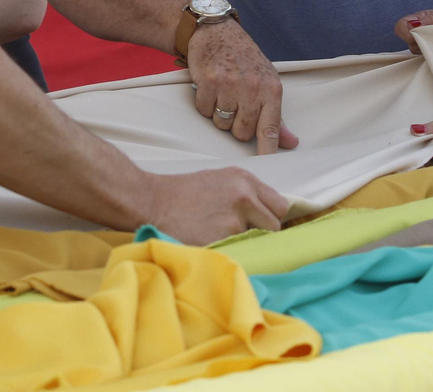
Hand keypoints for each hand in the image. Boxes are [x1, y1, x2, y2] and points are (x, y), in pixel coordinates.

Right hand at [142, 167, 290, 243]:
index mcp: (244, 180)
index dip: (271, 217)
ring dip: (247, 244)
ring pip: (258, 242)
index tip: (263, 225)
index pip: (280, 205)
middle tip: (242, 235)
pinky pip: (240, 252)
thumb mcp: (220, 181)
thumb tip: (266, 213)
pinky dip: (231, 252)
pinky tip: (215, 245)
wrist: (152, 201)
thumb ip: (246, 194)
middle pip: (275, 225)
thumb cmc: (183, 193)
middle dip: (263, 233)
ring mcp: (234, 219)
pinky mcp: (223, 238)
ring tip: (224, 239)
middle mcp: (244, 196)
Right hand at [188, 21, 299, 154]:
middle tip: (235, 104)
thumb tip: (289, 142)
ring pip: (222, 124)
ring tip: (223, 93)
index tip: (267, 166)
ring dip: (220, 114)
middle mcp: (252, 87)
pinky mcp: (208, 82)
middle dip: (237, 125)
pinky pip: (204, 111)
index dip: (268, 149)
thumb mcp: (266, 82)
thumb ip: (276, 115)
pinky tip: (210, 87)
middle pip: (242, 133)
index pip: (270, 128)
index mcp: (271, 89)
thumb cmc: (243, 57)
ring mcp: (229, 84)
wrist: (216, 31)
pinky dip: (205, 104)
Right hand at [396, 5, 432, 71]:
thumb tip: (411, 26)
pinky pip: (428, 71)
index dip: (407, 32)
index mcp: (423, 22)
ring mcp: (431, 54)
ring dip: (429, 57)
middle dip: (421, 45)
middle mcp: (423, 38)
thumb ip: (431, 18)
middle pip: (408, 44)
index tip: (420, 35)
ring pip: (417, 59)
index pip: (402, 26)